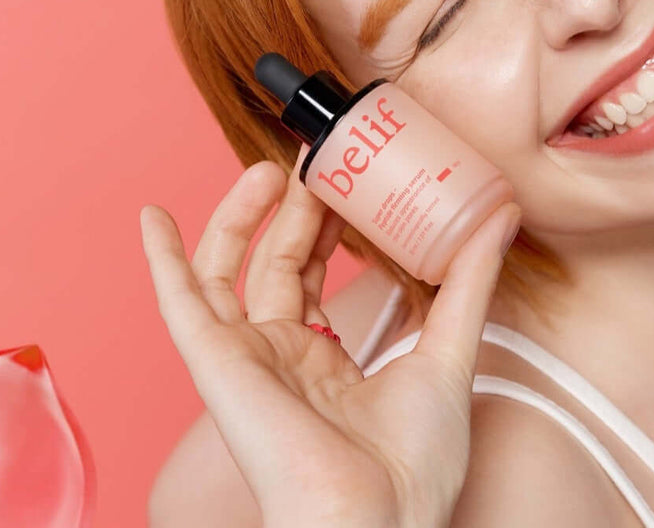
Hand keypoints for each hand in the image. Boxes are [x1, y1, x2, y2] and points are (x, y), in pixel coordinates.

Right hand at [139, 143, 520, 527]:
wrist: (379, 521)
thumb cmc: (413, 465)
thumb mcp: (447, 354)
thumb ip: (468, 284)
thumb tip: (500, 218)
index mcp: (323, 362)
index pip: (311, 275)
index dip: (321, 226)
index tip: (337, 179)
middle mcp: (279, 356)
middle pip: (272, 264)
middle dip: (291, 211)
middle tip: (312, 163)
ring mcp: (245, 357)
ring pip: (226, 272)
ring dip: (238, 218)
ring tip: (267, 171)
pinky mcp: (216, 363)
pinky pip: (178, 303)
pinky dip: (161, 259)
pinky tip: (153, 216)